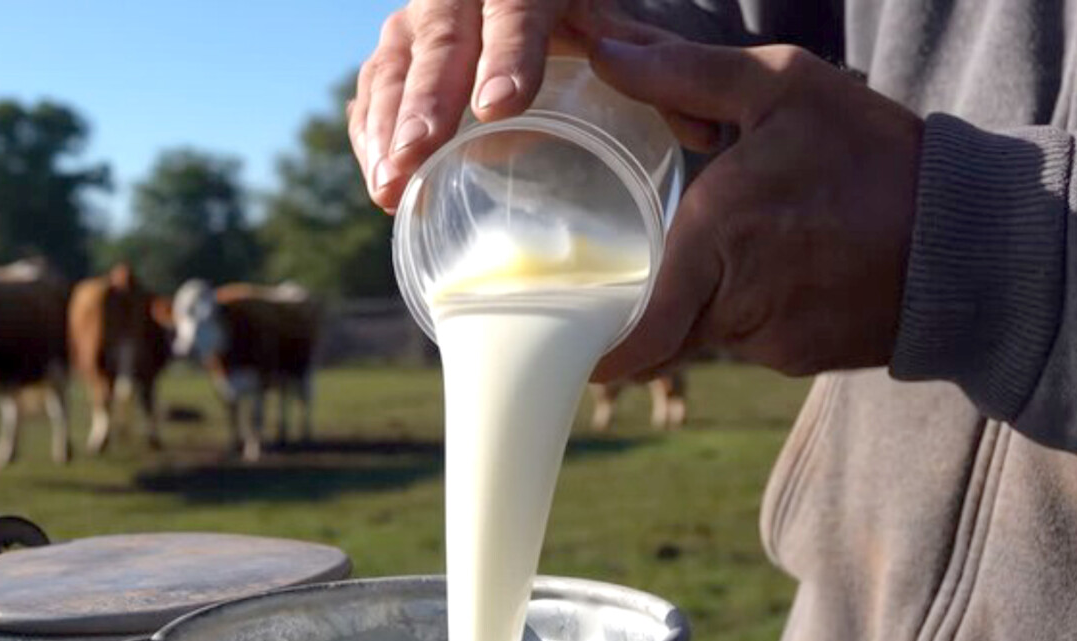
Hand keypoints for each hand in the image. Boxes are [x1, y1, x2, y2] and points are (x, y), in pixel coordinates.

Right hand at [348, 0, 669, 211]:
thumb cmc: (584, 16)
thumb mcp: (624, 27)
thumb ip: (661, 72)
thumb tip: (706, 133)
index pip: (517, 6)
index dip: (507, 53)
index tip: (502, 108)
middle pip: (442, 38)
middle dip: (429, 99)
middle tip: (420, 155)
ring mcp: (423, 20)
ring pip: (394, 63)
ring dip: (388, 126)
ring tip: (390, 186)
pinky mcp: (398, 52)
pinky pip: (374, 87)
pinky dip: (370, 132)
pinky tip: (378, 180)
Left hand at [589, 41, 923, 380]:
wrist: (970, 237)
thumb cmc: (874, 156)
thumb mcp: (785, 87)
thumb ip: (686, 72)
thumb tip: (605, 51)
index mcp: (716, 235)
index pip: (638, 329)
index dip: (604, 351)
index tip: (584, 353)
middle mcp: (735, 301)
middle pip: (667, 320)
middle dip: (659, 296)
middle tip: (663, 266)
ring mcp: (771, 340)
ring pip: (710, 328)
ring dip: (715, 294)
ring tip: (761, 243)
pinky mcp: (802, 358)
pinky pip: (755, 338)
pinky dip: (758, 309)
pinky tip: (796, 267)